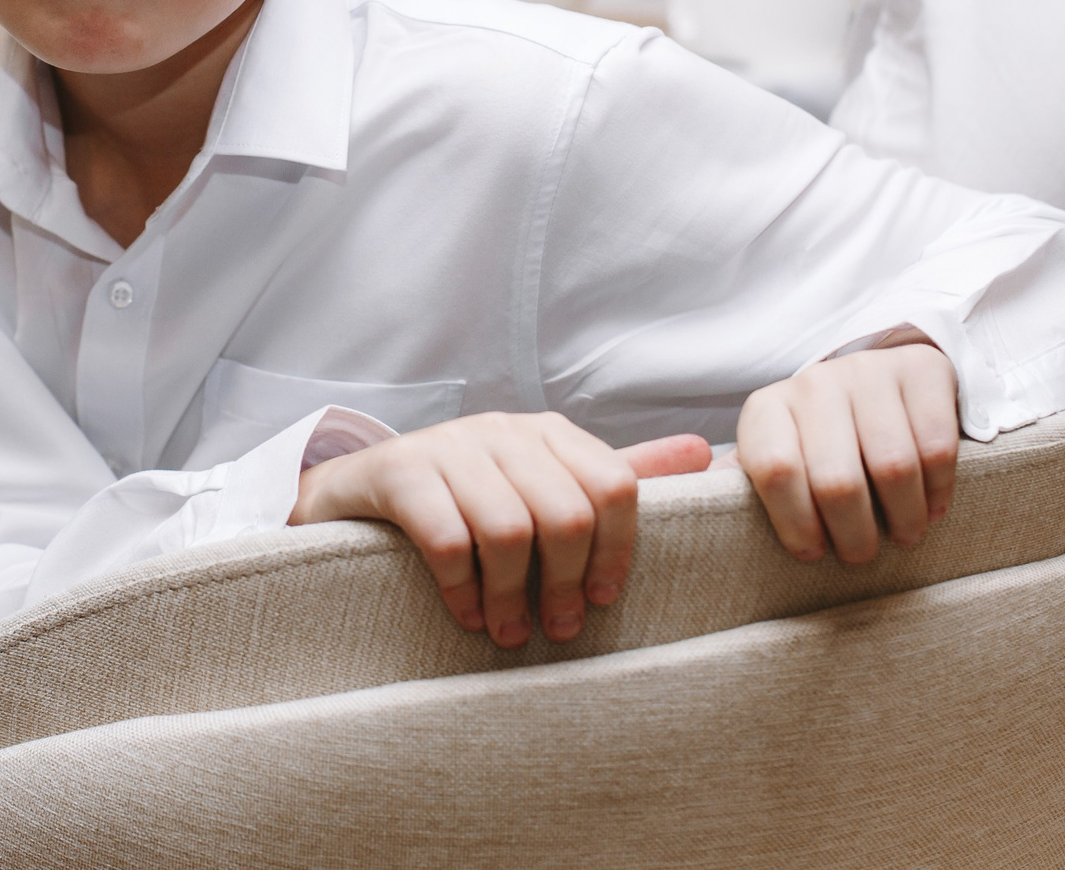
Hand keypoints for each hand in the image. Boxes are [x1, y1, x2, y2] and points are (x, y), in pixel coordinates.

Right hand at [290, 412, 709, 648]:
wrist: (358, 492)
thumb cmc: (465, 499)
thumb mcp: (542, 482)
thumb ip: (614, 474)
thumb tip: (706, 453)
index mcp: (548, 433)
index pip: (614, 483)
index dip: (618, 551)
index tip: (604, 600)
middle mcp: (502, 429)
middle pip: (566, 512)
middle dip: (566, 584)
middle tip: (558, 630)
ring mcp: (447, 445)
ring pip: (507, 528)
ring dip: (512, 597)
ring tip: (509, 635)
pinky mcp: (398, 471)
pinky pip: (445, 537)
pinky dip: (462, 590)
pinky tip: (466, 615)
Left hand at [735, 340, 958, 565]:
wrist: (879, 378)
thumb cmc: (818, 438)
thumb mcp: (775, 454)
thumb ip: (740, 486)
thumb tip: (693, 515)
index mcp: (767, 410)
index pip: (773, 470)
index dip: (795, 522)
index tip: (812, 553)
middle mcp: (814, 384)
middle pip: (836, 480)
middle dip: (853, 535)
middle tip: (861, 555)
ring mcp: (869, 374)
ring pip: (893, 468)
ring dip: (903, 519)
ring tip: (902, 536)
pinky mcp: (921, 373)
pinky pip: (936, 448)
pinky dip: (937, 491)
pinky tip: (931, 507)